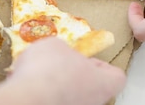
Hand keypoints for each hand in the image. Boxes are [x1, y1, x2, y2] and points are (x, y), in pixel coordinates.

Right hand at [7, 37, 125, 104]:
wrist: (27, 97)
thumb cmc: (49, 70)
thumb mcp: (56, 45)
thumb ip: (64, 50)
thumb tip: (60, 54)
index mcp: (101, 82)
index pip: (117, 77)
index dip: (103, 66)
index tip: (89, 59)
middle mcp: (93, 102)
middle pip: (93, 87)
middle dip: (78, 75)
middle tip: (62, 64)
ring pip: (73, 96)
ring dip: (60, 86)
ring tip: (41, 74)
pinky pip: (54, 100)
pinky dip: (45, 94)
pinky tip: (31, 86)